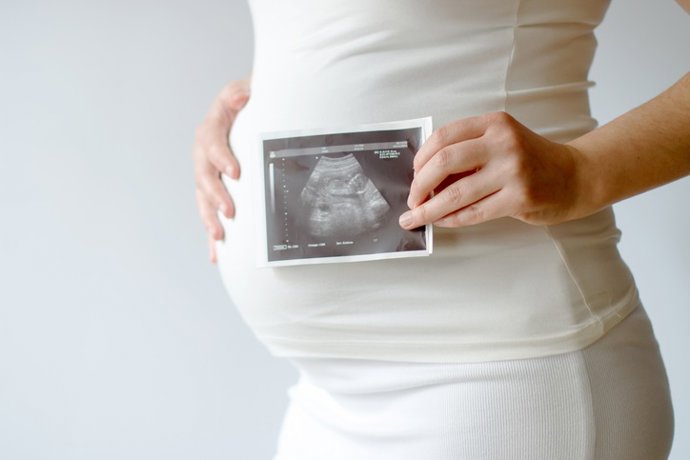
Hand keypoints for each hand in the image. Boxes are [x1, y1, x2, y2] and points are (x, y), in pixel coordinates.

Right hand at [192, 78, 249, 262]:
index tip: (235, 172)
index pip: (211, 141)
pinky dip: (212, 232)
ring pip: (202, 196)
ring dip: (209, 217)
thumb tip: (240, 98)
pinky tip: (215, 252)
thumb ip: (242, 92)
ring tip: (218, 235)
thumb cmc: (255, 97)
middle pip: (203, 174)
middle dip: (214, 194)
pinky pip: (210, 210)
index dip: (220, 156)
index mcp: (214, 125)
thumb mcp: (250, 87)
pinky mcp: (216, 187)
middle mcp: (206, 150)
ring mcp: (209, 170)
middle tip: (229, 211)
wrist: (257, 104)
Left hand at [399, 112, 587, 229]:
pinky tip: (441, 221)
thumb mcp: (501, 142)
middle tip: (412, 199)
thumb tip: (424, 177)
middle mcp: (503, 142)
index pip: (444, 136)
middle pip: (444, 162)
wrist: (575, 176)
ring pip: (455, 193)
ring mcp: (512, 170)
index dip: (421, 158)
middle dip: (419, 184)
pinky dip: (451, 219)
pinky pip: (473, 212)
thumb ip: (469, 151)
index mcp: (494, 124)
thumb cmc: (531, 160)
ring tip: (415, 217)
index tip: (413, 174)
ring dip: (429, 209)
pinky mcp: (519, 197)